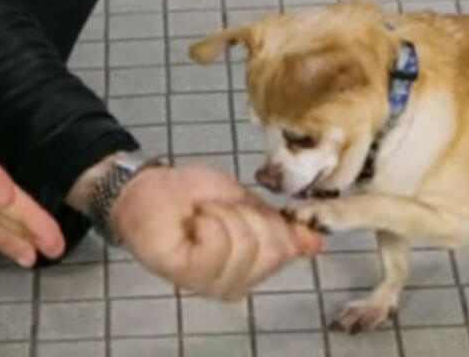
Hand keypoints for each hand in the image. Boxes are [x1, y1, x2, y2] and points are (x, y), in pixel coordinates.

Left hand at [108, 164, 323, 300]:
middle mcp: (237, 282)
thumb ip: (279, 225)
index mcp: (253, 266)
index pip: (285, 248)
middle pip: (269, 247)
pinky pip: (218, 246)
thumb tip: (316, 241)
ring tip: (202, 215)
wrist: (152, 186)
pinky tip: (193, 224)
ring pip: (245, 246)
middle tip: (219, 209)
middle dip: (248, 215)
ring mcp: (212, 283)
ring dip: (224, 216)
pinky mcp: (189, 275)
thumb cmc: (192, 194)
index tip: (246, 205)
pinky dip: (208, 223)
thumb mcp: (246, 202)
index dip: (273, 221)